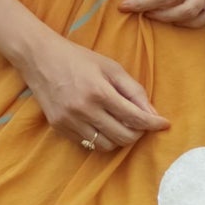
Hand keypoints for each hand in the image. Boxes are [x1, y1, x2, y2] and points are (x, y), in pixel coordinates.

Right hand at [21, 36, 169, 152]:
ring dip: (120, 138)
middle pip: (123, 137)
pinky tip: (102, 124)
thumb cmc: (79, 59)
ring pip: (107, 146)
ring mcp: (70, 121)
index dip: (153, 124)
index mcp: (99, 91)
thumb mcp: (111, 67)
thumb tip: (153, 114)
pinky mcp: (59, 128)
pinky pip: (89, 144)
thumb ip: (134, 90)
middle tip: (141, 123)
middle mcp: (84, 110)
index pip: (135, 118)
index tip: (164, 124)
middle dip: (138, 132)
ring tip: (121, 123)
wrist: (40, 58)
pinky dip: (101, 139)